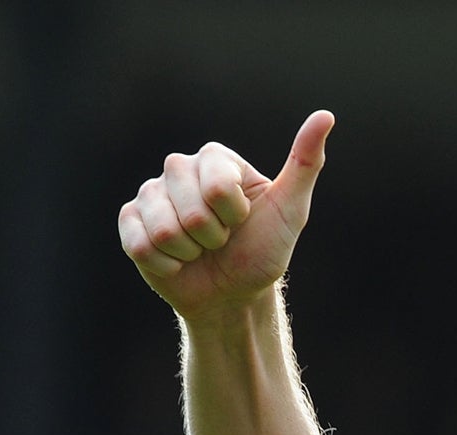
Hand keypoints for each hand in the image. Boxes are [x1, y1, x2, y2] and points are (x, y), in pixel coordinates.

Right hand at [117, 111, 333, 325]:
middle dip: (212, 237)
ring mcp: (151, 195)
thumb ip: (305, 163)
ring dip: (189, 253)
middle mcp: (179, 169)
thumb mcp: (291, 210)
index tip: (242, 220)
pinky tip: (176, 262)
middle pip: (190, 209)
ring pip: (164, 229)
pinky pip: (140, 244)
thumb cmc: (262, 251)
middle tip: (220, 240)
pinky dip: (165, 264)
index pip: (217, 186)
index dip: (232, 215)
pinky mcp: (130, 222)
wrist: (233, 295)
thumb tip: (326, 116)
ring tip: (198, 250)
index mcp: (215, 159)